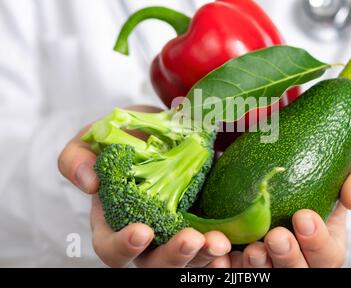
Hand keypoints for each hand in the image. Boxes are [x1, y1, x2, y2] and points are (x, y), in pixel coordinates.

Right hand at [58, 106, 230, 267]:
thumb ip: (78, 156)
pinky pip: (212, 244)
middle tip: (191, 240)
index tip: (142, 230)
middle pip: (155, 263)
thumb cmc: (126, 136)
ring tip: (218, 242)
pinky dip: (222, 247)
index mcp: (113, 221)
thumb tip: (88, 181)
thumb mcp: (95, 138)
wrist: (165, 127)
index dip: (124, 246)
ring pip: (187, 259)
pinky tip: (232, 240)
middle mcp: (147, 234)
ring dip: (203, 256)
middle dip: (173, 256)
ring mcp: (176, 231)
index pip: (111, 248)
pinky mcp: (203, 222)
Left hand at [218, 156, 350, 267]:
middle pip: (297, 273)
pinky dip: (223, 260)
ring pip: (265, 273)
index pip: (329, 255)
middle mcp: (296, 254)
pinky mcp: (238, 249)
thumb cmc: (317, 163)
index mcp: (325, 240)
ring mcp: (266, 254)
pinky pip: (232, 264)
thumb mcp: (347, 164)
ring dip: (257, 266)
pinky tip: (216, 249)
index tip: (304, 217)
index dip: (318, 242)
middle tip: (276, 237)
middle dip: (288, 259)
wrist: (277, 155)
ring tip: (250, 249)